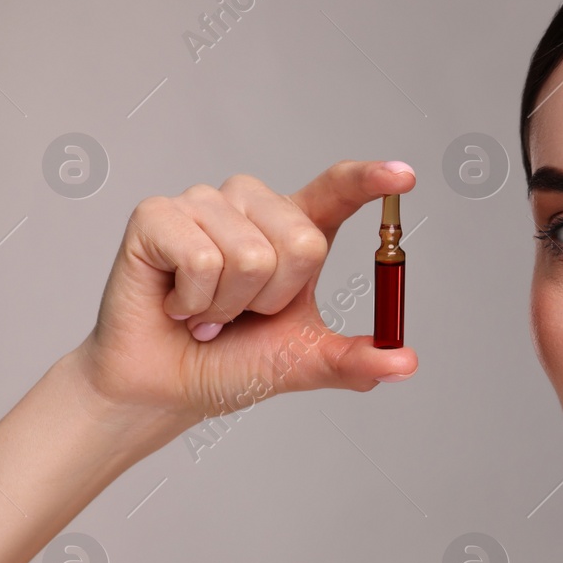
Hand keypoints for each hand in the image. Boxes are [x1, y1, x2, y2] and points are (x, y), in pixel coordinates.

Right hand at [72, 160, 418, 424]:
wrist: (164, 385)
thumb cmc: (230, 362)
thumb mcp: (304, 362)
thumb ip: (354, 359)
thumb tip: (405, 362)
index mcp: (293, 229)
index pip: (337, 191)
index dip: (369, 180)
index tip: (405, 177)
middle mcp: (251, 205)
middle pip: (302, 242)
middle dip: (274, 299)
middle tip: (241, 314)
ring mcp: (203, 204)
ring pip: (250, 255)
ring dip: (228, 305)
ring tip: (206, 311)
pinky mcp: (156, 214)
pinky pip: (200, 258)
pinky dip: (193, 300)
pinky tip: (177, 304)